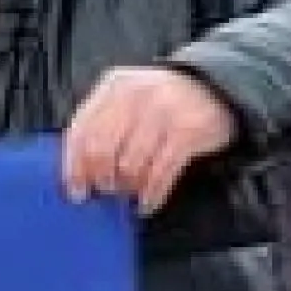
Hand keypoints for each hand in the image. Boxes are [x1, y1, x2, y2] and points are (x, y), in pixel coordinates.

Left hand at [62, 68, 238, 215]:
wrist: (216, 87)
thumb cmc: (161, 101)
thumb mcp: (127, 99)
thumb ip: (101, 125)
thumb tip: (78, 171)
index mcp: (113, 86)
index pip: (81, 130)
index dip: (74, 165)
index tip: (75, 190)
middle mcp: (136, 95)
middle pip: (102, 149)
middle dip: (100, 177)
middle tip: (104, 192)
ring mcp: (163, 112)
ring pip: (130, 164)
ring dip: (127, 186)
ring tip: (129, 193)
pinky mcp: (189, 131)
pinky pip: (161, 173)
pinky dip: (151, 194)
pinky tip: (147, 203)